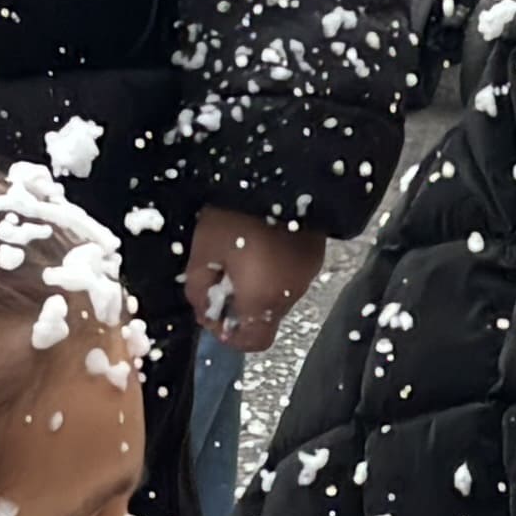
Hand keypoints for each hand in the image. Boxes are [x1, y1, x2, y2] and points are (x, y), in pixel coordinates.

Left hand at [184, 204, 322, 353]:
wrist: (281, 174)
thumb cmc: (234, 216)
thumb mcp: (201, 254)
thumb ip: (199, 292)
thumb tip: (206, 311)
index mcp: (261, 300)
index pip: (250, 342)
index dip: (228, 334)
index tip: (214, 310)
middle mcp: (290, 295)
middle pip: (264, 319)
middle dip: (241, 306)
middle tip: (223, 276)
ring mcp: (307, 274)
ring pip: (278, 297)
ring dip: (258, 287)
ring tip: (242, 255)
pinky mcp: (315, 254)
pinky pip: (290, 275)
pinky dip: (274, 270)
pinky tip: (262, 244)